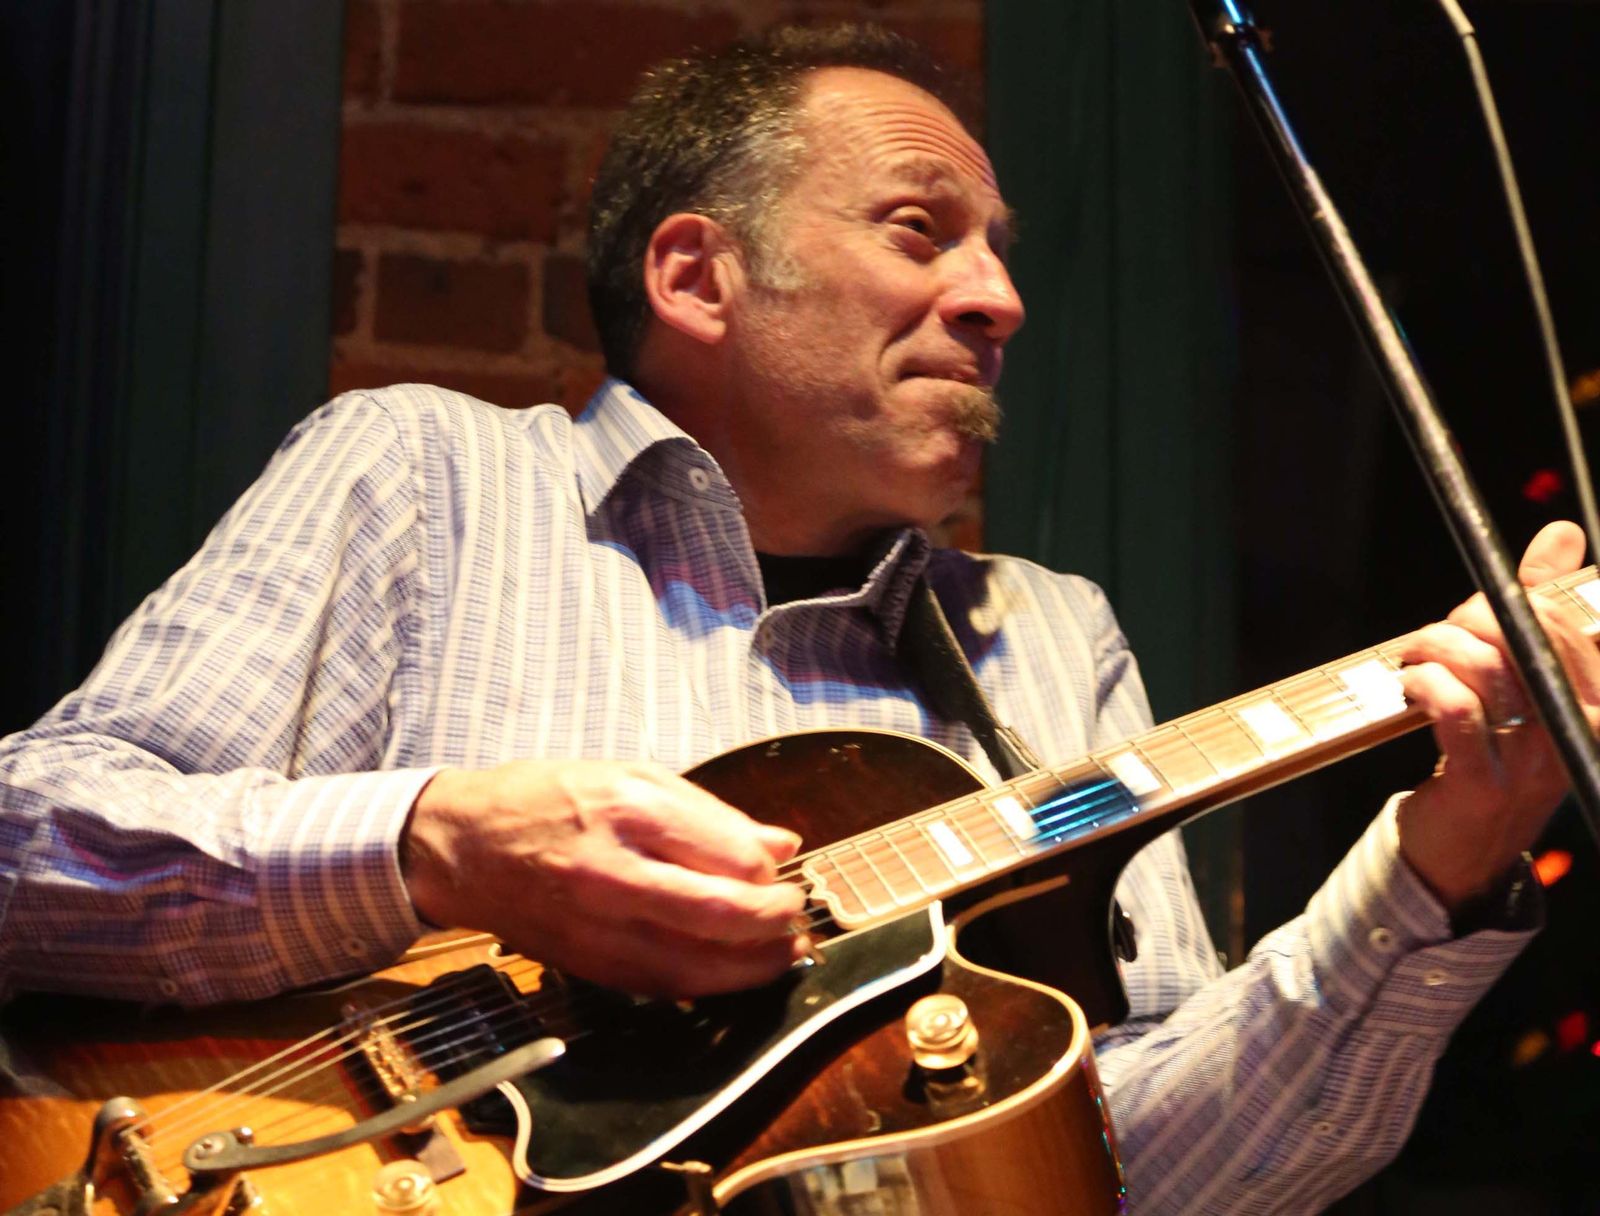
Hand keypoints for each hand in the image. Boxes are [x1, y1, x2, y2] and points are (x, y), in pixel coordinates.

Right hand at [402, 759, 807, 995]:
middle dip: (774, 924)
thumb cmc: (549, 799)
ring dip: (753, 967)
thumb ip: (711, 815)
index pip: (727, 855)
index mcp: (627, 812)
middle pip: (718, 915)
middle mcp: (612, 874)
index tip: (785, 873)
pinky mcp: (586, 966)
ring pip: (694, 965)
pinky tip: (732, 971)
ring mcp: (596, 928)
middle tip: (797, 918)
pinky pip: (661, 986)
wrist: (460, 847)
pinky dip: (707, 984)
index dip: (769, 873)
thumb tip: (782, 845)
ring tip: (784, 953)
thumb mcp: (632, 777)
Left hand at [1396, 520, 1599, 911]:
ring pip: (1486, 666)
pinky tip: (1412, 686)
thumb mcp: (1525, 677)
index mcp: (1594, 698)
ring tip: (1415, 660)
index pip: (1565, 618)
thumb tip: (1564, 534)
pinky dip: (1425, 684)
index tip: (1477, 614)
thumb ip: (1544, 605)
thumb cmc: (1494, 748)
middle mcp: (1577, 729)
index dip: (1513, 598)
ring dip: (1434, 648)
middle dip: (1468, 619)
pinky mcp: (1484, 785)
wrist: (1463, 848)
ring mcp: (1534, 762)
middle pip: (1523, 635)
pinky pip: (1456, 709)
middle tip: (1438, 638)